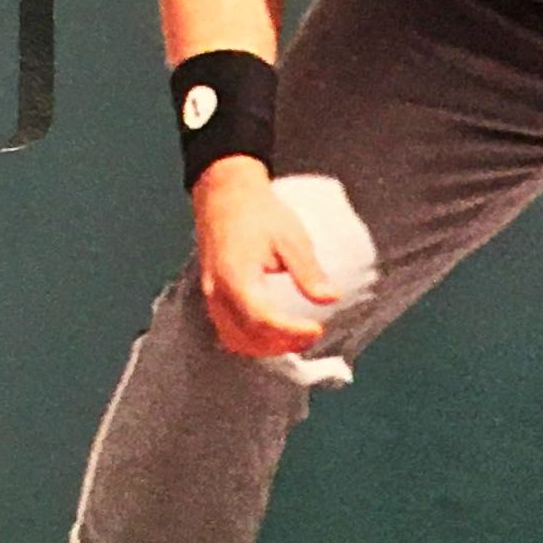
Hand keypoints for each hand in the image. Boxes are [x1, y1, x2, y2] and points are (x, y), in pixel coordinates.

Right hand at [191, 156, 337, 356]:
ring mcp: (210, 296)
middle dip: (282, 344)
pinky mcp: (212, 297)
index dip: (290, 331)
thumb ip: (308, 271)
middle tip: (312, 335)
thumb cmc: (259, 213)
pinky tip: (275, 333)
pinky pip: (228, 331)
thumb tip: (332, 298)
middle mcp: (217, 291)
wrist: (225, 195)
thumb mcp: (290, 236)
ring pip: (234, 339)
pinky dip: (252, 340)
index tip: (318, 329)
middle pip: (246, 336)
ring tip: (296, 337)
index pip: (262, 317)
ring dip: (266, 347)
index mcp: (236, 274)